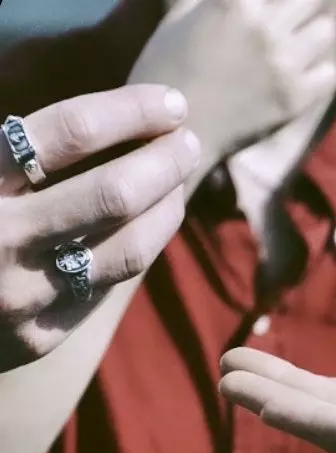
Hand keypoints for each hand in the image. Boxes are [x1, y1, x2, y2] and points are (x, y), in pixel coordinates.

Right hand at [0, 86, 199, 369]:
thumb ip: (24, 154)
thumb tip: (120, 123)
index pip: (70, 131)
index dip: (131, 110)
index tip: (170, 102)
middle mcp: (2, 237)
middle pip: (113, 192)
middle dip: (163, 161)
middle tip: (187, 141)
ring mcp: (22, 294)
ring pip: (126, 250)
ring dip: (166, 210)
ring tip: (178, 183)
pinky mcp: (40, 337)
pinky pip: (105, 288)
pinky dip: (136, 250)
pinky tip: (149, 227)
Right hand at [130, 0, 335, 170]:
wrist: (174, 133)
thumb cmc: (166, 70)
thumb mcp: (178, 12)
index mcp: (234, 0)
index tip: (277, 6)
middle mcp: (264, 27)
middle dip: (302, 4)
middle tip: (293, 15)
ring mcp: (282, 64)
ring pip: (325, 29)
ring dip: (314, 31)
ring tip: (300, 38)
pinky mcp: (294, 99)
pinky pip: (329, 72)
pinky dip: (320, 69)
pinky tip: (304, 71)